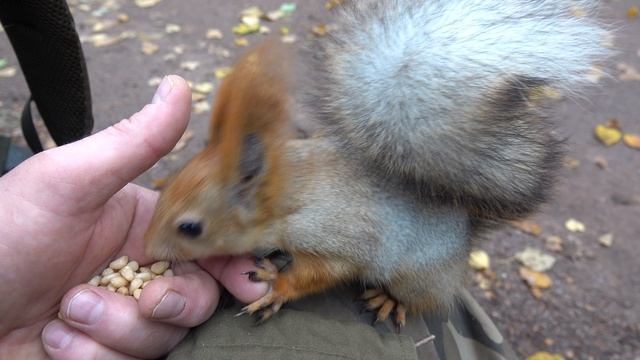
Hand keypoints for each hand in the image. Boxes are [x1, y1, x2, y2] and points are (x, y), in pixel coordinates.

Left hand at [0, 75, 266, 358]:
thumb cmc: (0, 236)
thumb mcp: (67, 182)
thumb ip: (133, 143)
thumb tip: (180, 87)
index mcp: (143, 225)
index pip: (208, 242)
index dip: (234, 261)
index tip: (247, 281)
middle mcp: (139, 270)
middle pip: (197, 296)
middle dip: (172, 303)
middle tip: (145, 297)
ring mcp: (122, 316)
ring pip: (163, 336)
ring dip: (114, 330)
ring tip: (65, 310)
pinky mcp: (105, 352)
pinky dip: (90, 355)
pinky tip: (53, 339)